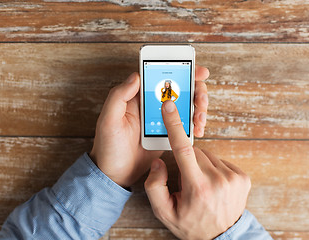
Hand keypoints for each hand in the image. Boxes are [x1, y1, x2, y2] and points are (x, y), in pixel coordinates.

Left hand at [90, 66, 208, 187]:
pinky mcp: (168, 133)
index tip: (197, 71)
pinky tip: (197, 130)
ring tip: (199, 119)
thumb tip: (136, 76)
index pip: (160, 76)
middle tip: (200, 100)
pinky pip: (185, 124)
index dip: (181, 70)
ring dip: (198, 108)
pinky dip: (195, 124)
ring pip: (186, 105)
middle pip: (179, 89)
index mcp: (137, 97)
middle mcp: (151, 105)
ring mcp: (162, 119)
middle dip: (196, 91)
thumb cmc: (108, 147)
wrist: (116, 174)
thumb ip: (118, 96)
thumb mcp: (108, 120)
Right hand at [144, 100, 250, 238]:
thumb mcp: (164, 212)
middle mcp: (218, 180)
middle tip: (187, 181)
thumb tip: (160, 161)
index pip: (183, 150)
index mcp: (198, 187)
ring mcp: (234, 177)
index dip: (175, 125)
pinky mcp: (243, 176)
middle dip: (187, 161)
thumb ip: (155, 186)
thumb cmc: (191, 224)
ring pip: (208, 155)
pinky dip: (213, 167)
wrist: (222, 237)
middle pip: (195, 152)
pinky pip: (220, 160)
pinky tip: (212, 183)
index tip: (169, 106)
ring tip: (201, 184)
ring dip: (200, 164)